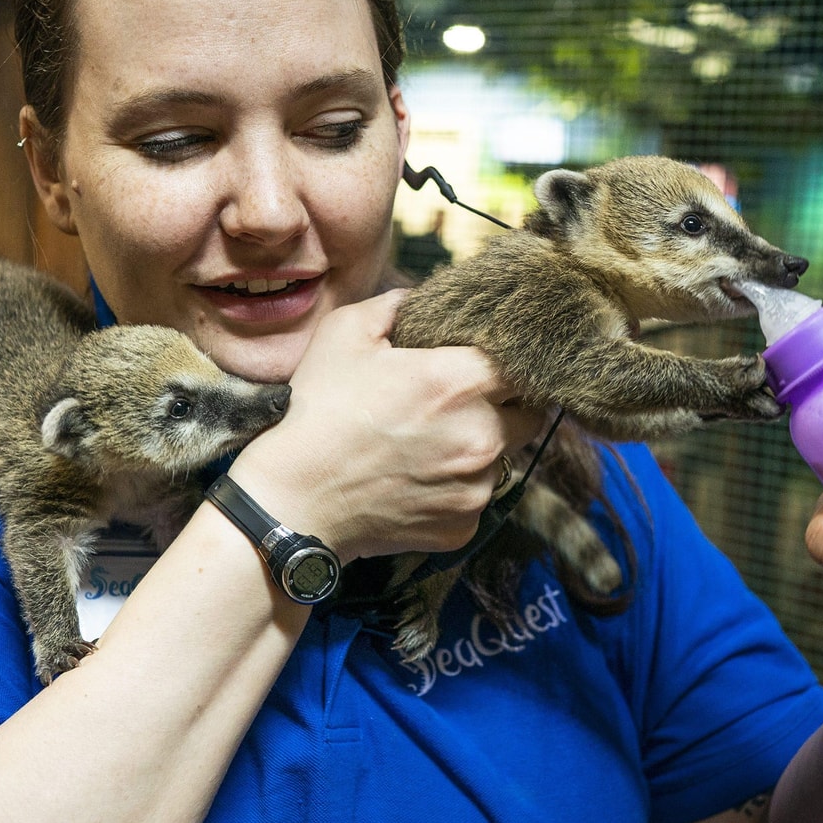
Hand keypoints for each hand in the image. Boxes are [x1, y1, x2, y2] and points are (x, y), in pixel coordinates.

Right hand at [227, 291, 546, 559]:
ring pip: (503, 459)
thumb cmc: (318, 411)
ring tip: (432, 446)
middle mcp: (482, 436)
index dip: (509, 362)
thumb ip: (395, 304)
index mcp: (461, 381)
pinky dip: (457, 490)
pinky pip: (476, 500)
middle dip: (505, 406)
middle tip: (463, 406)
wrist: (294, 500)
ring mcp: (476, 487)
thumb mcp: (345, 334)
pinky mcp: (464, 526)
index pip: (524, 363)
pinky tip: (418, 481)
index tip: (488, 364)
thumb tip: (420, 297)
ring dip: (480, 450)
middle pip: (528, 415)